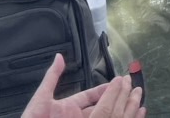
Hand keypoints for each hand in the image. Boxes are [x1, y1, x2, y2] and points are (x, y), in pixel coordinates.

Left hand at [21, 54, 145, 117]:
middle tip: (127, 91)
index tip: (116, 83)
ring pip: (97, 117)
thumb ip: (52, 77)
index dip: (102, 90)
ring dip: (109, 111)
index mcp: (67, 107)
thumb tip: (59, 57)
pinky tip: (115, 116)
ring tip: (126, 105)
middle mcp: (74, 117)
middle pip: (96, 108)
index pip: (89, 97)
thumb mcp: (42, 97)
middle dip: (111, 100)